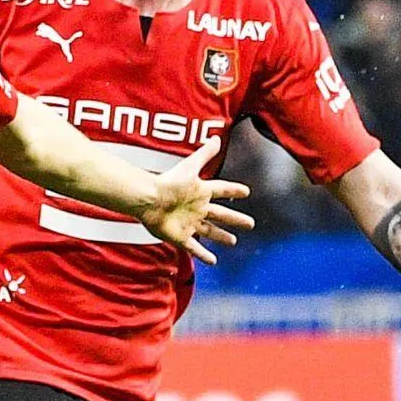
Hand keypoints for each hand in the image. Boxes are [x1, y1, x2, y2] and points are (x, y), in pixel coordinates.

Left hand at [138, 136, 254, 264]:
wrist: (149, 199)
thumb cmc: (169, 182)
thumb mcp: (190, 167)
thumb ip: (204, 155)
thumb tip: (216, 138)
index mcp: (201, 192)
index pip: (222, 190)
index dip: (233, 191)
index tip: (246, 192)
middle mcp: (197, 209)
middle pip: (221, 214)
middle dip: (235, 219)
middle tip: (250, 223)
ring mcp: (190, 224)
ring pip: (210, 232)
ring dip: (222, 236)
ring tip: (233, 241)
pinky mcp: (181, 237)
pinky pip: (195, 248)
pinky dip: (203, 255)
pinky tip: (213, 261)